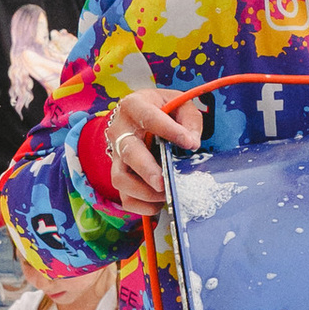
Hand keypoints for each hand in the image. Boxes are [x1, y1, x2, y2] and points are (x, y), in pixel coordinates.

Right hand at [104, 85, 205, 217]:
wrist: (139, 118)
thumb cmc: (162, 110)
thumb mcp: (179, 104)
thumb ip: (189, 120)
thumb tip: (192, 143)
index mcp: (133, 106)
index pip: (148, 117)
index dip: (169, 131)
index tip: (190, 144)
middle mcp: (119, 131)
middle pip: (128, 152)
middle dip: (146, 170)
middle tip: (164, 182)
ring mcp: (116, 155)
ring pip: (120, 178)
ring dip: (143, 192)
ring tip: (166, 194)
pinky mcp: (119, 174)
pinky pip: (124, 196)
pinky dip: (141, 205)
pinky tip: (158, 204)